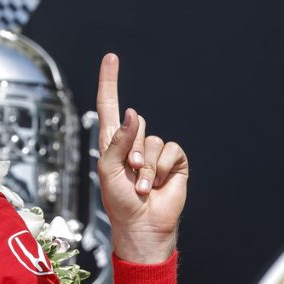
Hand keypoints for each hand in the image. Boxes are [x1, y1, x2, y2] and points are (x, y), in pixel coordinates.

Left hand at [96, 53, 188, 263]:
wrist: (142, 225)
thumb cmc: (118, 201)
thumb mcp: (108, 169)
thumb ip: (118, 140)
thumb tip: (134, 113)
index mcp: (112, 142)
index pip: (110, 106)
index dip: (109, 82)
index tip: (110, 57)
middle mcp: (133, 143)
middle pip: (135, 123)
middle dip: (131, 151)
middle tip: (129, 175)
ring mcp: (155, 152)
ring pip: (152, 141)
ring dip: (145, 167)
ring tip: (141, 186)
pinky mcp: (174, 161)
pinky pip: (171, 151)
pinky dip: (162, 169)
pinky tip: (158, 185)